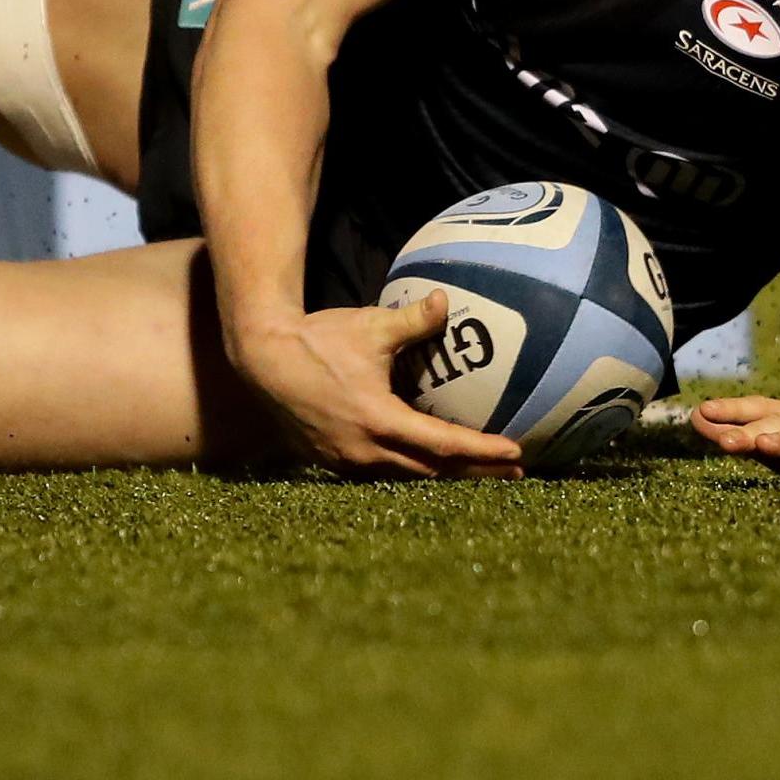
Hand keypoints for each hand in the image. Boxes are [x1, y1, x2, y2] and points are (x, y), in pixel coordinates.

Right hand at [231, 290, 523, 479]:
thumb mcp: (370, 327)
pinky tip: (430, 464)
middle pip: (433, 471)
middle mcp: (365, 450)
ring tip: (481, 471)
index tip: (517, 452)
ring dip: (445, 476)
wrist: (262, 359)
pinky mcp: (333, 462)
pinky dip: (413, 471)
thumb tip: (446, 302)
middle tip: (514, 470)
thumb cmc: (318, 340)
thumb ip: (413, 320)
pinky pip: (383, 474)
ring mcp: (346, 461)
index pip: (443, 444)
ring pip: (407, 478)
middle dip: (476, 471)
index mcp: (379, 420)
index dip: (483, 450)